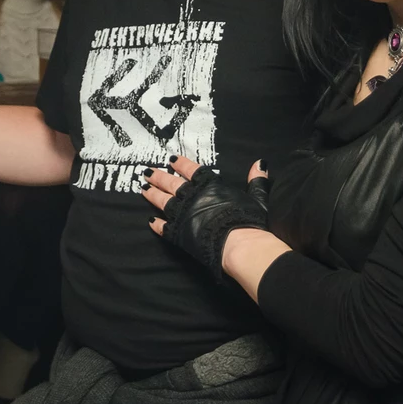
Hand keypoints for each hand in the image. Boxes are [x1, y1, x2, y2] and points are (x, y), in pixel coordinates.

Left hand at [143, 156, 270, 280]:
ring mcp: (182, 215)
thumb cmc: (247, 220)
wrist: (238, 244)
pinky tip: (150, 221)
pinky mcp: (177, 234)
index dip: (181, 164)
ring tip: (143, 188)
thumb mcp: (256, 197)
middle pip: (171, 183)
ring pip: (163, 202)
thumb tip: (260, 163)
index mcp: (209, 185)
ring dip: (152, 194)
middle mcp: (192, 196)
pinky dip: (156, 224)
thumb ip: (256, 180)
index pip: (191, 170)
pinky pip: (163, 227)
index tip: (171, 159)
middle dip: (159, 176)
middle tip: (147, 171)